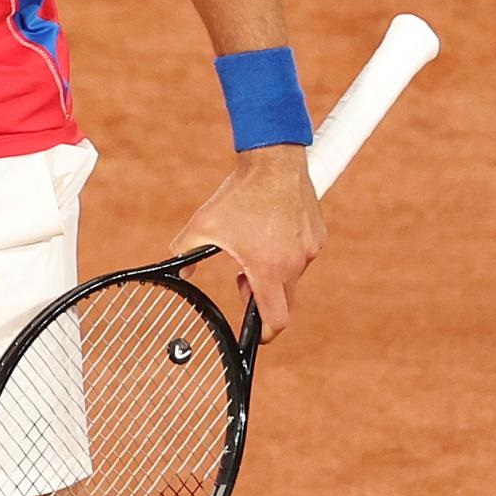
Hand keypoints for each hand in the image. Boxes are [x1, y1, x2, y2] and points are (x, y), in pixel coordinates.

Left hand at [174, 145, 323, 338]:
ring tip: (253, 249)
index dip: (265, 333)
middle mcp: (295, 262)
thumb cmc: (239, 194)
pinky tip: (270, 232)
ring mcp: (310, 248)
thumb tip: (178, 272)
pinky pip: (301, 254)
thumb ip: (185, 253)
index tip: (257, 335)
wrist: (273, 159)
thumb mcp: (203, 226)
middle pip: (283, 300)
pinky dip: (286, 253)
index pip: (276, 319)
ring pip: (292, 275)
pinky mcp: (317, 234)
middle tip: (242, 280)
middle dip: (261, 298)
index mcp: (269, 268)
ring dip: (273, 273)